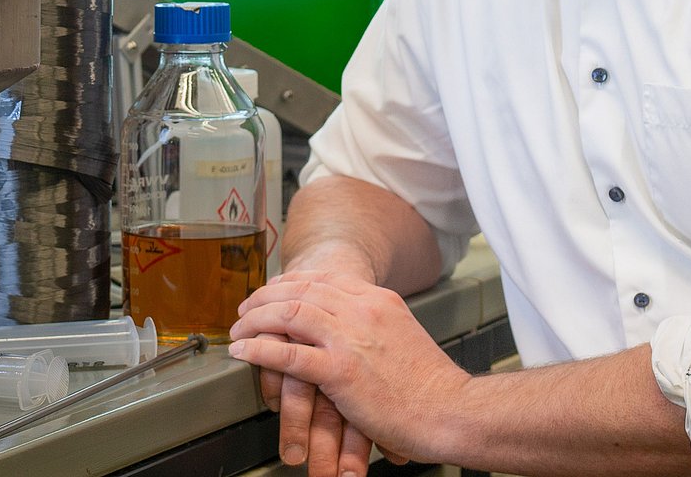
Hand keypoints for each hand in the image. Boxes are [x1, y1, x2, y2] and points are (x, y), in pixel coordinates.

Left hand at [230, 270, 468, 465]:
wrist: (453, 412)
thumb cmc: (432, 387)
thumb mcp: (404, 337)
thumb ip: (376, 327)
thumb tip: (352, 332)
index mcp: (379, 300)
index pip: (322, 278)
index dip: (289, 283)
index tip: (272, 291)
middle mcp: (363, 310)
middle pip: (300, 289)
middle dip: (265, 297)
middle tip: (245, 309)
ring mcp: (351, 338)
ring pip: (288, 314)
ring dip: (255, 320)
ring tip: (238, 329)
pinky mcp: (341, 370)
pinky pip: (288, 353)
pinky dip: (258, 349)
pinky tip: (243, 352)